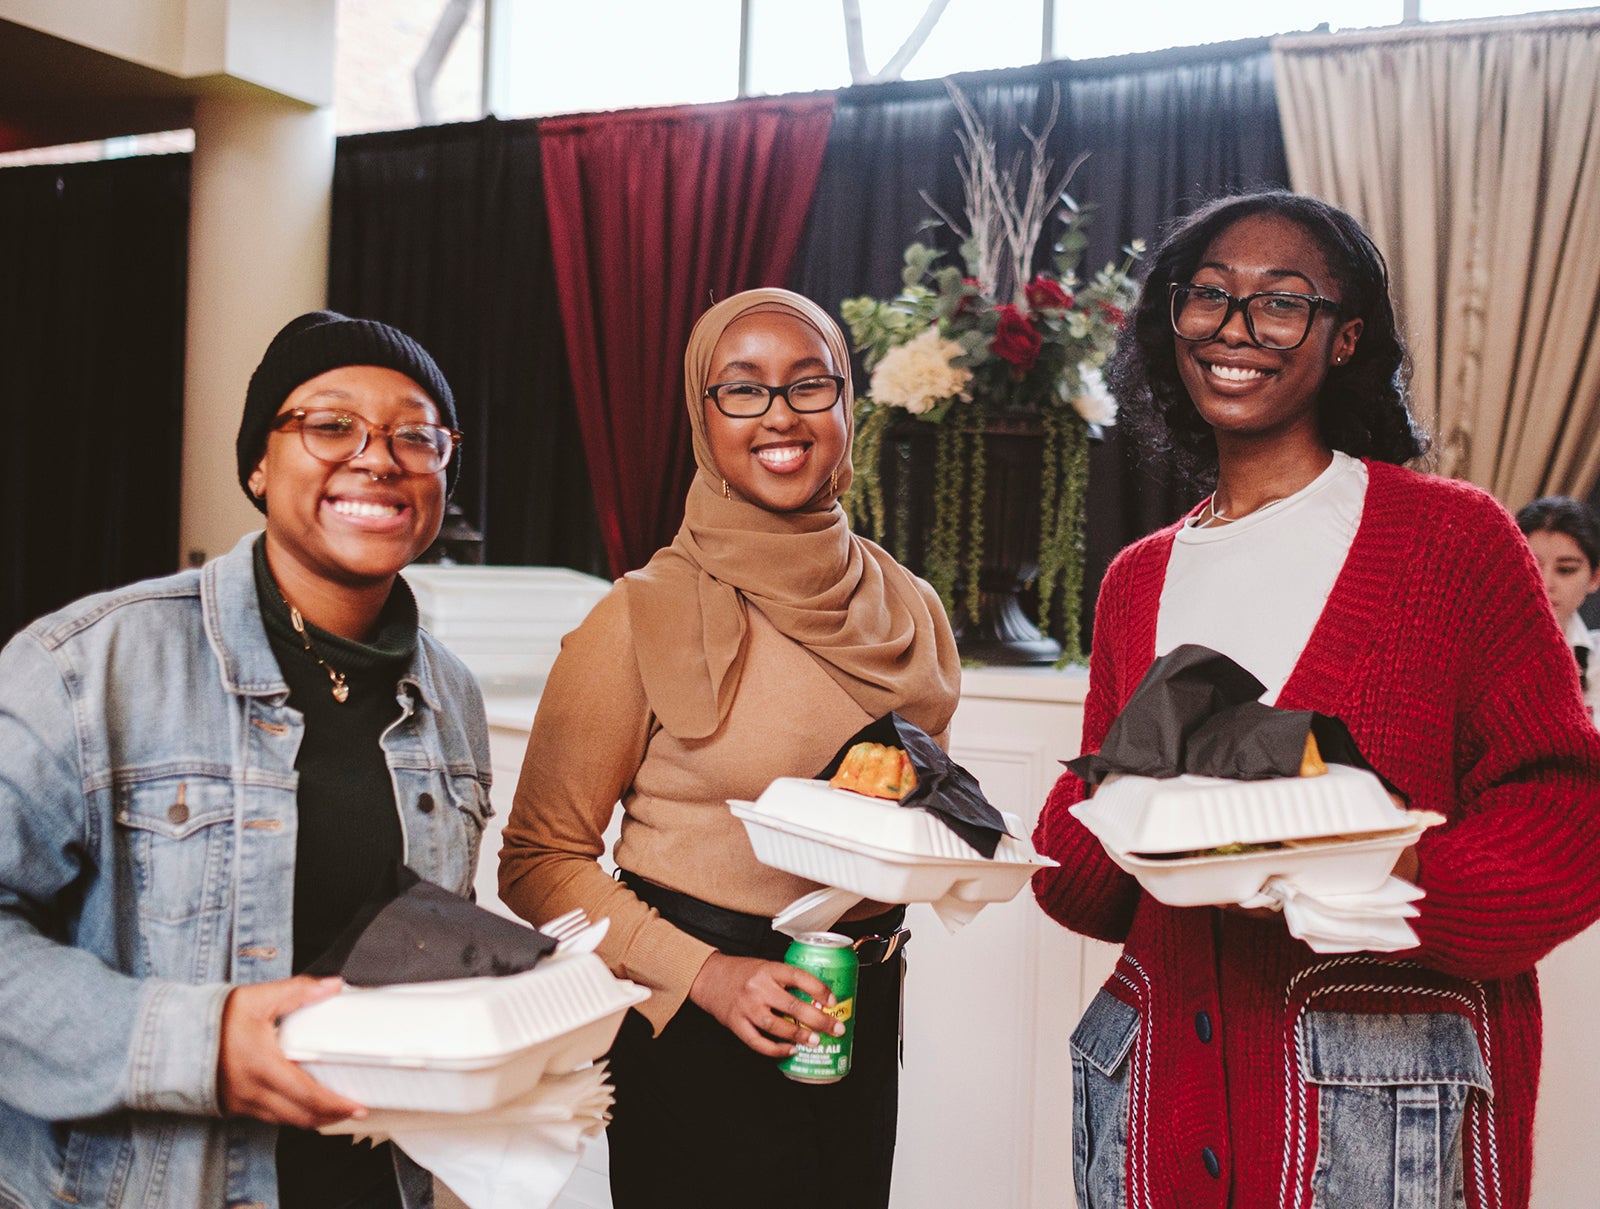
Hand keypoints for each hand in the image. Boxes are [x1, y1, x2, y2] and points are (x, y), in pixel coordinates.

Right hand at [218, 976, 366, 1127]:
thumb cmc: (213, 1018)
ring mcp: (242, 1102)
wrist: (172, 1036)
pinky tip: (301, 1105)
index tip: (356, 1107)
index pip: (308, 1095)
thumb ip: (298, 992)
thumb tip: (332, 986)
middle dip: (330, 1117)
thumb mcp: (258, 998)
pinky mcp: (234, 1105)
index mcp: (263, 1066)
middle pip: (301, 1116)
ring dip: (311, 1119)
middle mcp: (253, 1091)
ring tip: (333, 1111)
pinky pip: (268, 1118)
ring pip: (285, 1121)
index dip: (335, 1104)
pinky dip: (290, 1116)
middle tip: (353, 1111)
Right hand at [688, 952, 844, 1057]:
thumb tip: (817, 998)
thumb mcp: (765, 966)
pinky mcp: (736, 1024)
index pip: (798, 977)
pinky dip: (776, 1049)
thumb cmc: (741, 972)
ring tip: (815, 1041)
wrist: (709, 977)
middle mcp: (758, 988)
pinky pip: (758, 1042)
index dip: (819, 989)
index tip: (833, 1000)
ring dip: (798, 1036)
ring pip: (776, 1026)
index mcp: (768, 969)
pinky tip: (790, 1050)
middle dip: (818, 1019)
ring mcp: (746, 1008)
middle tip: (835, 1028)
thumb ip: (785, 980)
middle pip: (792, 1005)